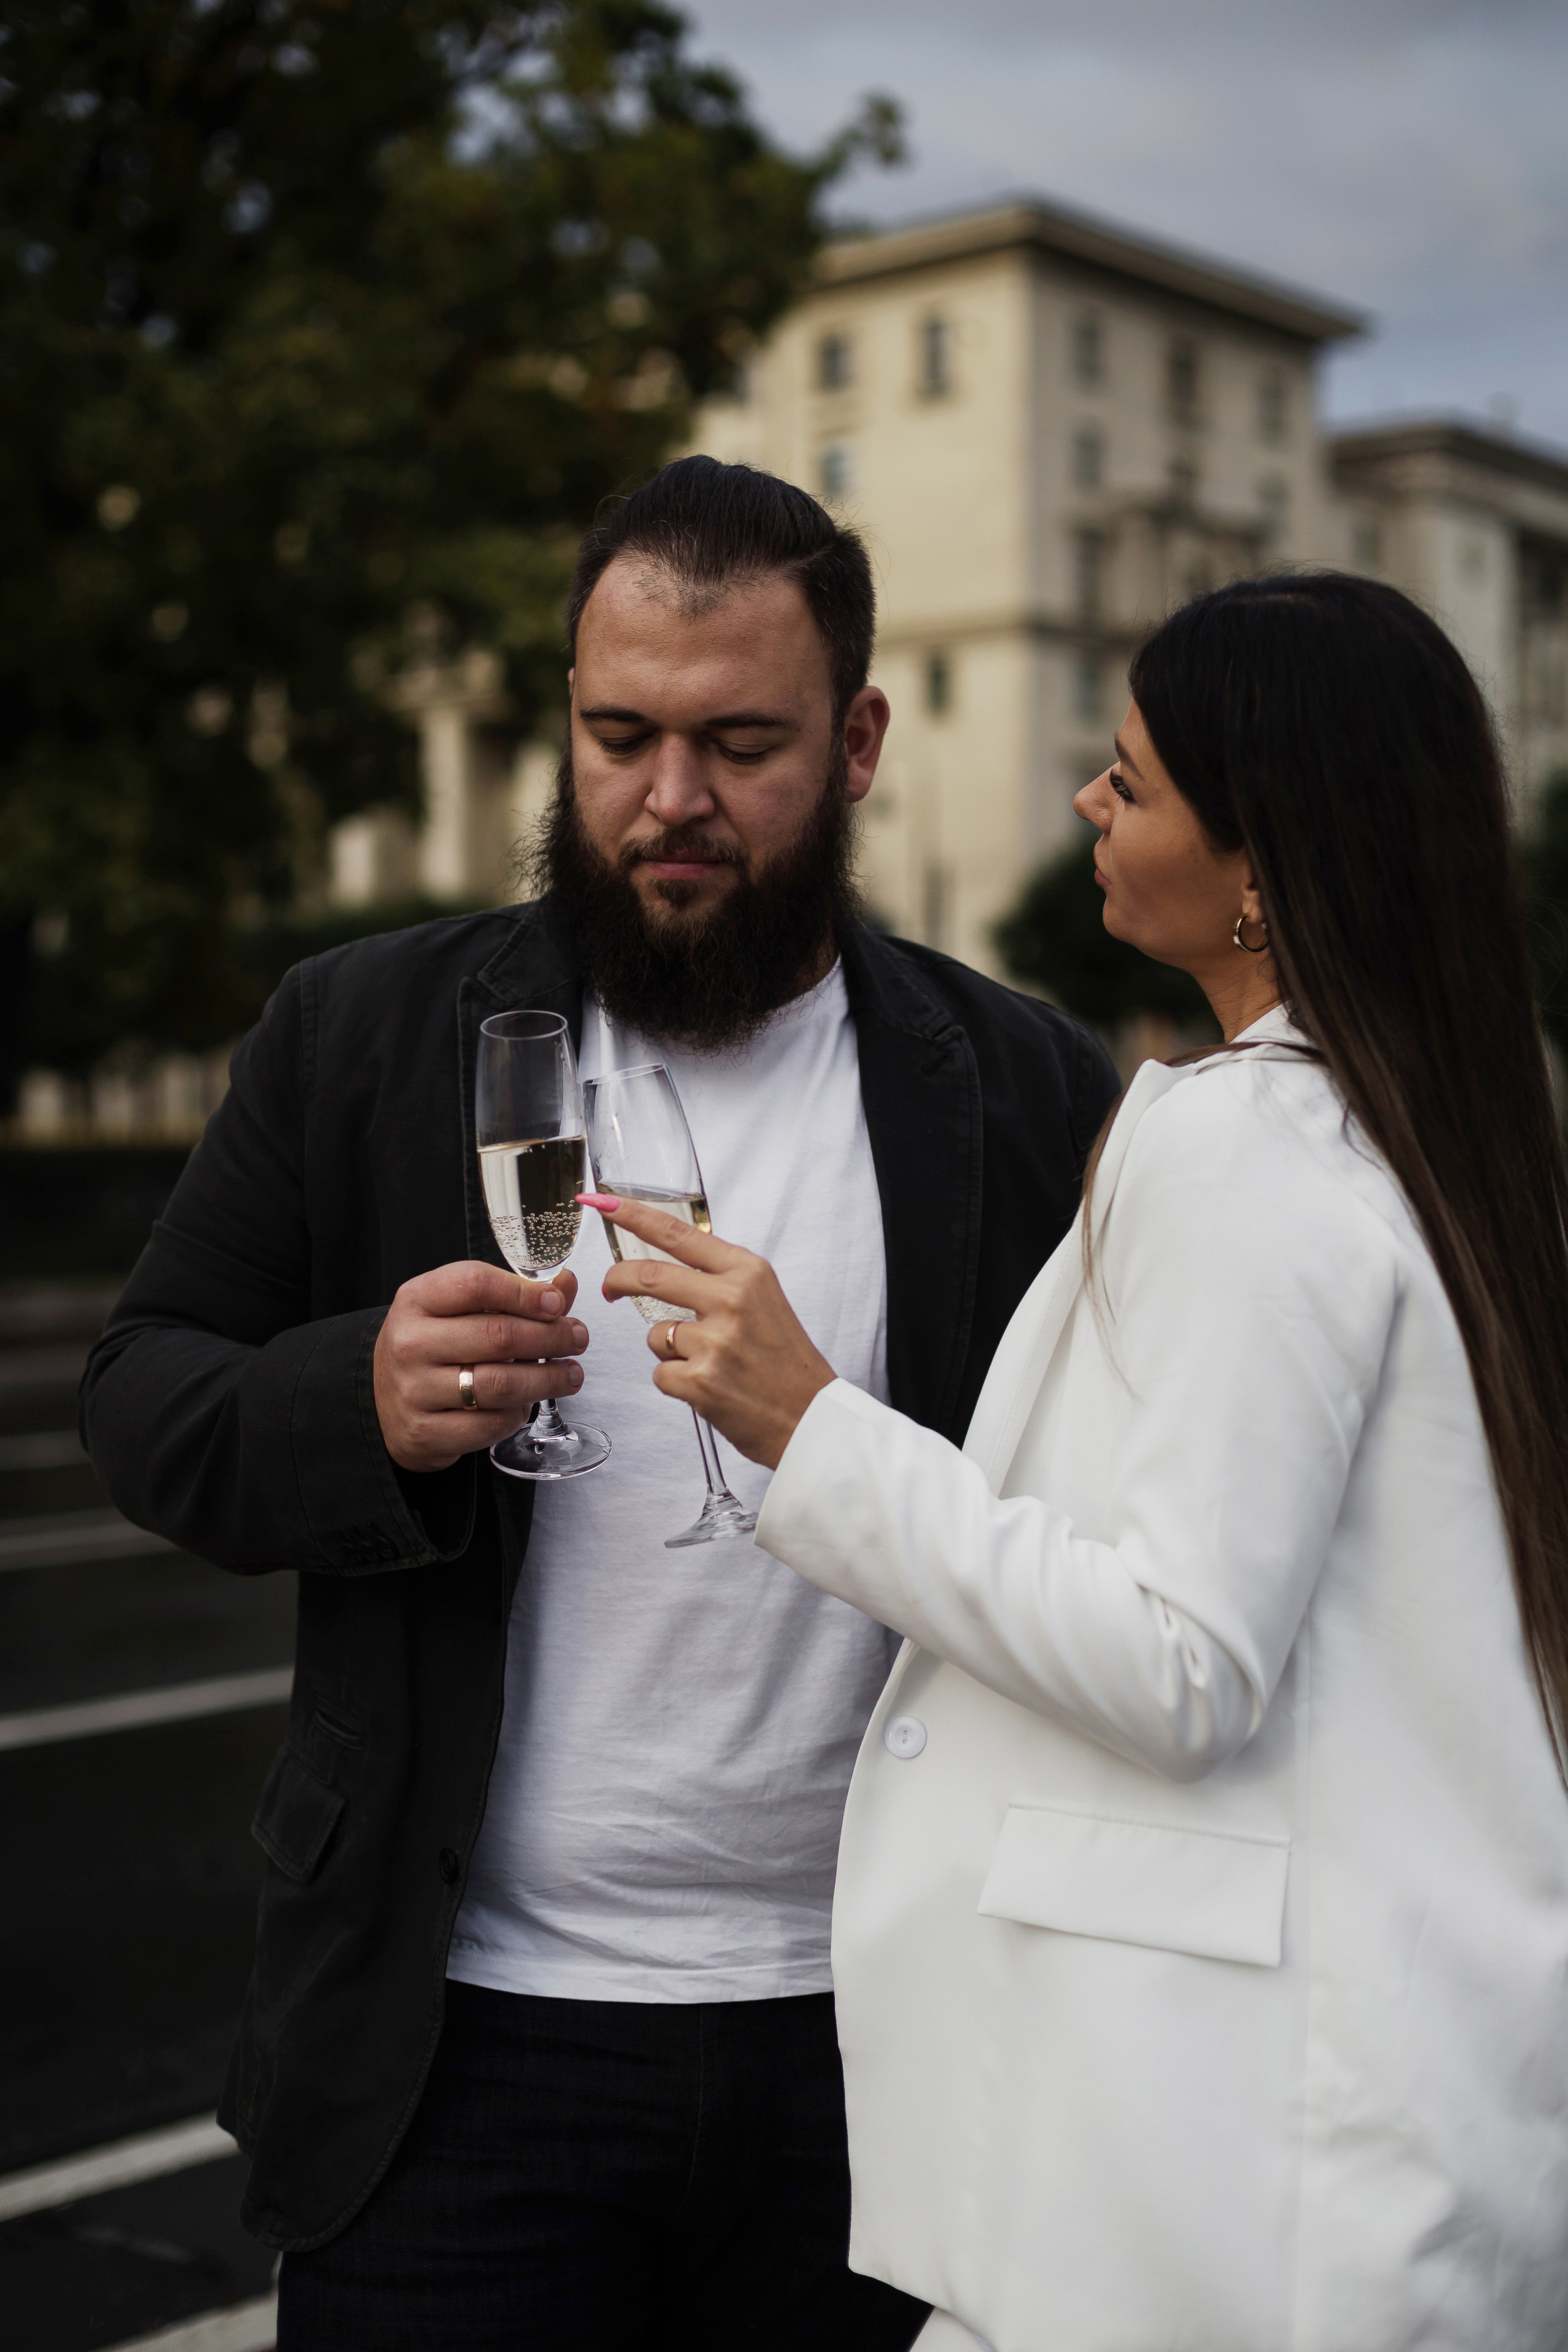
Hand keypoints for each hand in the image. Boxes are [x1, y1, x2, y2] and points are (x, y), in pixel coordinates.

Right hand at [373, 1260, 587, 1473]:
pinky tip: (527, 1403)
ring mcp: (414, 1391)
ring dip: (548, 1379)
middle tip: (577, 1338)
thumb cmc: (432, 1346)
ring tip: (571, 1374)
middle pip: (498, 1336)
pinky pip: (490, 1425)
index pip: (476, 1284)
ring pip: (500, 1384)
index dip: (525, 1293)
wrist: (385, 1403)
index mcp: (417, 1299)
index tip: (557, 1303)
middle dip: (551, 1337)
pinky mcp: (426, 1433)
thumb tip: (565, 1284)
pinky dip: (518, 1414)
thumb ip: (513, 1294)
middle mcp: (410, 1343)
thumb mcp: (458, 1309)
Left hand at [588, 1194, 833, 1469]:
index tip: (603, 1203)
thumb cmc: (786, 1362)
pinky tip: (710, 1388)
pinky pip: (661, 1373)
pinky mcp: (698, 1380)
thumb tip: (672, 1263)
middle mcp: (731, 1299)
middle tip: (610, 1288)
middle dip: (618, 1280)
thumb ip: (721, 1279)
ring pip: (656, 1333)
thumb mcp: (765, 1300)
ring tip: (709, 1364)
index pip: (678, 1234)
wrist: (810, 1418)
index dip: (633, 1216)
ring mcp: (713, 1341)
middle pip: (649, 1275)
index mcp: (747, 1273)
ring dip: (669, 1349)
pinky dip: (677, 1382)